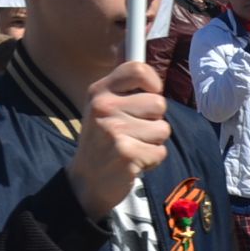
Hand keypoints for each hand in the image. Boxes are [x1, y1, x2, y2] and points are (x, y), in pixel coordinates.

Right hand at [65, 62, 170, 220]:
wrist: (86, 181)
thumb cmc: (102, 141)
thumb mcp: (103, 109)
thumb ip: (126, 91)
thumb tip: (154, 79)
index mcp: (99, 92)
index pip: (137, 70)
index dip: (152, 83)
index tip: (150, 94)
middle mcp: (104, 107)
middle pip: (158, 103)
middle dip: (154, 120)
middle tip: (134, 132)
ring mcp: (114, 131)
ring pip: (163, 129)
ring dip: (153, 142)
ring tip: (133, 147)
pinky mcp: (127, 154)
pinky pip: (160, 151)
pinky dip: (152, 160)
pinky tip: (134, 162)